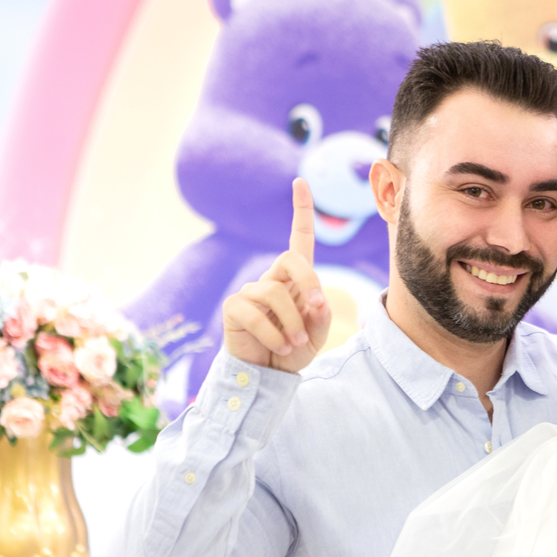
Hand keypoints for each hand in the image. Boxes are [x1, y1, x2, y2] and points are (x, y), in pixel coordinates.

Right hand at [221, 178, 330, 372]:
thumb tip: (316, 301)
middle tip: (318, 309)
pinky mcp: (234, 308)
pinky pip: (256, 313)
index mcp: (295, 280)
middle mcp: (272, 279)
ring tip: (296, 343)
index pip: (298, 240)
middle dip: (309, 282)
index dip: (300, 211)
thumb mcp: (317, 334)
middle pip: (290, 259)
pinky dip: (274, 335)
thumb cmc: (294, 349)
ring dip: (292, 322)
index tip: (299, 181)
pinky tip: (280, 348)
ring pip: (275, 293)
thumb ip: (322, 316)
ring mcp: (250, 292)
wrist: (267, 375)